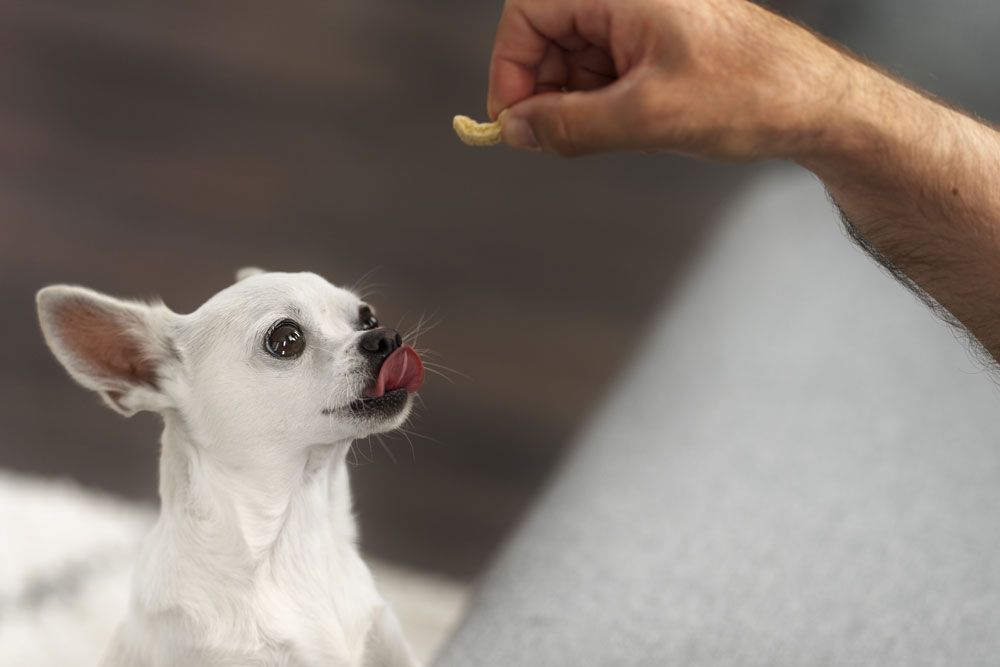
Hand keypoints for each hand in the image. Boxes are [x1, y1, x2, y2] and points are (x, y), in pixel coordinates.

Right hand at [488, 0, 852, 157]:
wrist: (817, 104)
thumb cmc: (749, 93)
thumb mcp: (647, 117)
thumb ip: (569, 125)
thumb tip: (515, 131)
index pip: (528, 12)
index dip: (511, 68)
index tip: (512, 120)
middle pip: (548, 35)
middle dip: (545, 91)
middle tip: (555, 138)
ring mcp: (643, 17)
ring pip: (575, 57)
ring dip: (575, 102)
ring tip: (612, 132)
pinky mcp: (656, 42)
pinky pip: (604, 69)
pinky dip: (601, 102)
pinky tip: (628, 125)